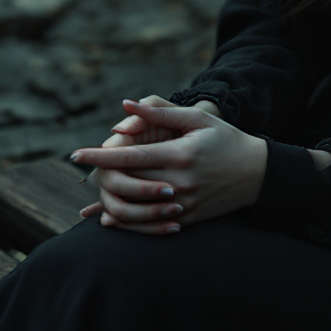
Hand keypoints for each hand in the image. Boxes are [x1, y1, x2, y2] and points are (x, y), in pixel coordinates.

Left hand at [72, 100, 265, 234]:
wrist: (256, 174)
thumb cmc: (225, 139)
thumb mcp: (196, 120)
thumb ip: (160, 114)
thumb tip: (125, 105)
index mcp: (180, 154)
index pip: (130, 156)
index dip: (100, 155)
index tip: (74, 153)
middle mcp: (180, 182)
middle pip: (129, 182)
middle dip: (101, 175)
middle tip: (82, 167)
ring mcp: (183, 205)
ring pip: (136, 208)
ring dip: (110, 202)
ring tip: (91, 195)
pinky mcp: (188, 219)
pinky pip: (151, 225)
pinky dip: (129, 222)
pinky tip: (111, 217)